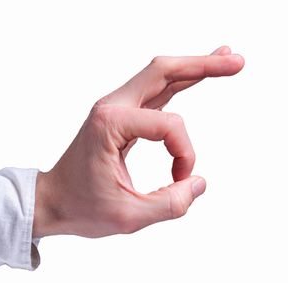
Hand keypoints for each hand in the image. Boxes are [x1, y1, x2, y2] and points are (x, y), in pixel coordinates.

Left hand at [33, 46, 243, 237]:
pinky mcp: (119, 116)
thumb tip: (198, 183)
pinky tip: (197, 76)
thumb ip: (169, 204)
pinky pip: (154, 93)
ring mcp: (114, 108)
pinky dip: (178, 83)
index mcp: (110, 124)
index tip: (180, 180)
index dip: (185, 154)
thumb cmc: (80, 208)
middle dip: (202, 65)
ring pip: (160, 76)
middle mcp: (111, 107)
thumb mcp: (128, 217)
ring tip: (226, 60)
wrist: (50, 202)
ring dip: (193, 68)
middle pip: (163, 71)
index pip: (168, 127)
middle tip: (237, 62)